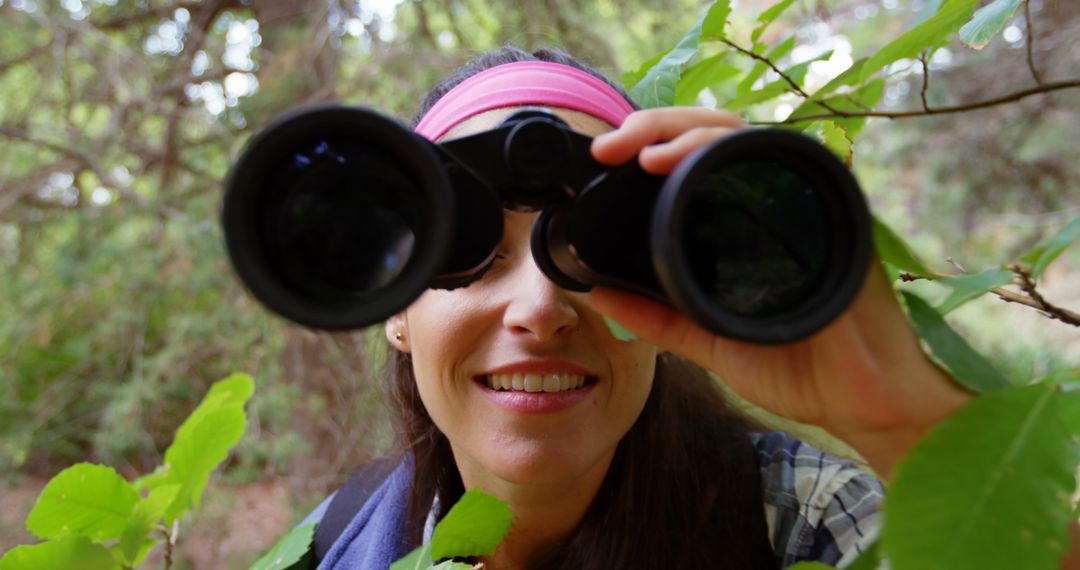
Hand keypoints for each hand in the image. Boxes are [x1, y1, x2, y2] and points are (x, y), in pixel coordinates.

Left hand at [589, 107, 972, 478]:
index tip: (602, 160)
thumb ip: (658, 318)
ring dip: (692, 134)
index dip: (648, 146)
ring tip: (646, 152)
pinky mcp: (835, 210)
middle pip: (715, 134)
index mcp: (742, 224)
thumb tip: (599, 296)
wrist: (861, 400)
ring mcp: (805, 201)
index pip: (694, 160)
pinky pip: (790, 162)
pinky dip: (744, 152)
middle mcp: (773, 201)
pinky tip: (703, 160)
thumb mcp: (708, 340)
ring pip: (747, 136)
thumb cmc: (798, 367)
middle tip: (611, 147)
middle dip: (657, 127)